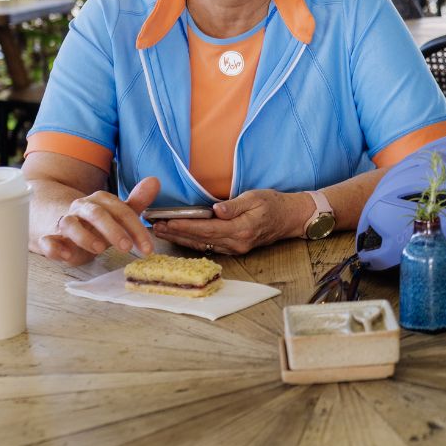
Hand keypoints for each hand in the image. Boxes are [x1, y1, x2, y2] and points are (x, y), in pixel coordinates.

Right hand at [38, 176, 159, 265]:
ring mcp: (64, 222)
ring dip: (84, 237)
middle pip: (96, 214)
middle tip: (126, 247)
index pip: (121, 211)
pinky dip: (54, 247)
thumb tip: (155, 181)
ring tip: (100, 249)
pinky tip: (66, 255)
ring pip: (69, 224)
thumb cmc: (96, 223)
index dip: (136, 229)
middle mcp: (81, 208)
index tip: (147, 248)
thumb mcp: (117, 214)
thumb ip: (136, 201)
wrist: (62, 225)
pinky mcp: (50, 238)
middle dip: (113, 230)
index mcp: (100, 201)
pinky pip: (48, 241)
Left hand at [152, 189, 302, 254]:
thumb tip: (217, 210)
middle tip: (155, 227)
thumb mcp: (255, 197)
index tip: (167, 221)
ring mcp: (236, 248)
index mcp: (242, 229)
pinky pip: (209, 246)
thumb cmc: (273, 203)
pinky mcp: (234, 248)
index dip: (185, 226)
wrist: (290, 218)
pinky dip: (193, 241)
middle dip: (177, 233)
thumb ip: (235, 205)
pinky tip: (180, 237)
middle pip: (201, 239)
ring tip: (162, 232)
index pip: (207, 229)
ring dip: (181, 239)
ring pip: (203, 245)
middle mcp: (237, 243)